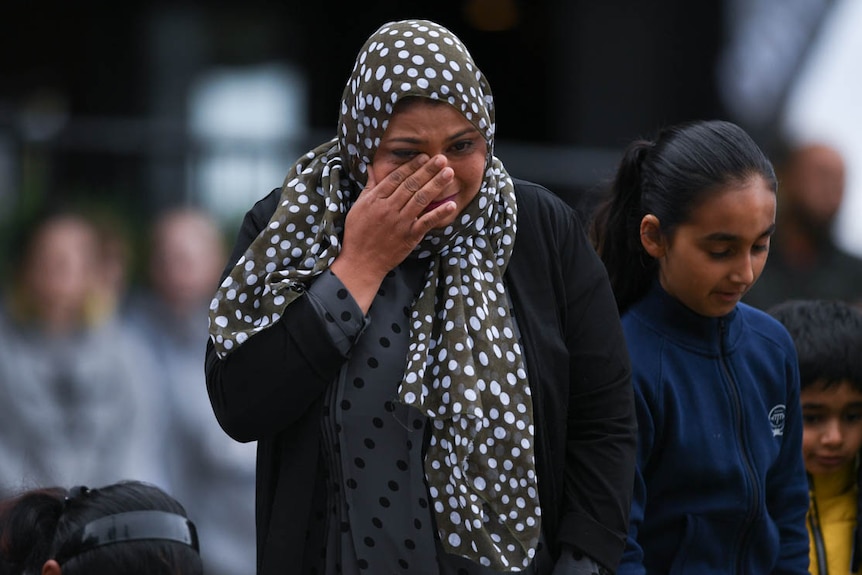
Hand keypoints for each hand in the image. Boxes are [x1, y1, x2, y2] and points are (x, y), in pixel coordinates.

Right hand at [330, 153, 456, 310]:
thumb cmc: (357, 234)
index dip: (411, 166)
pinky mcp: (410, 237)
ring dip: (436, 185)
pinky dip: (439, 213)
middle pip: (411, 185)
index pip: (396, 178)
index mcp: (376, 199)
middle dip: (428, 170)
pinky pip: (427, 222)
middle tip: (442, 158)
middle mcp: (389, 208)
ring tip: (449, 173)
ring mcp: (400, 222)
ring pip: (421, 199)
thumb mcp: (358, 207)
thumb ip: (368, 187)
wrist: (361, 262)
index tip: (423, 156)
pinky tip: (451, 204)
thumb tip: (370, 167)